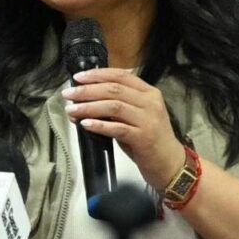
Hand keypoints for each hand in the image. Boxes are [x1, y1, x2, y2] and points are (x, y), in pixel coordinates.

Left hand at [62, 67, 185, 189]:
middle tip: (69, 95)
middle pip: (114, 89)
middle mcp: (150, 102)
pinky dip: (100, 125)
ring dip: (89, 107)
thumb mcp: (136, 116)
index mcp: (149, 92)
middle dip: (87, 90)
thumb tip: (84, 101)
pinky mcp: (144, 137)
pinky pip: (118, 128)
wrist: (170, 163)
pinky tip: (86, 125)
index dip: (97, 74)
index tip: (78, 78)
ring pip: (114, 106)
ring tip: (72, 111)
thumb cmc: (150, 139)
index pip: (121, 75)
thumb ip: (117, 106)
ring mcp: (148, 119)